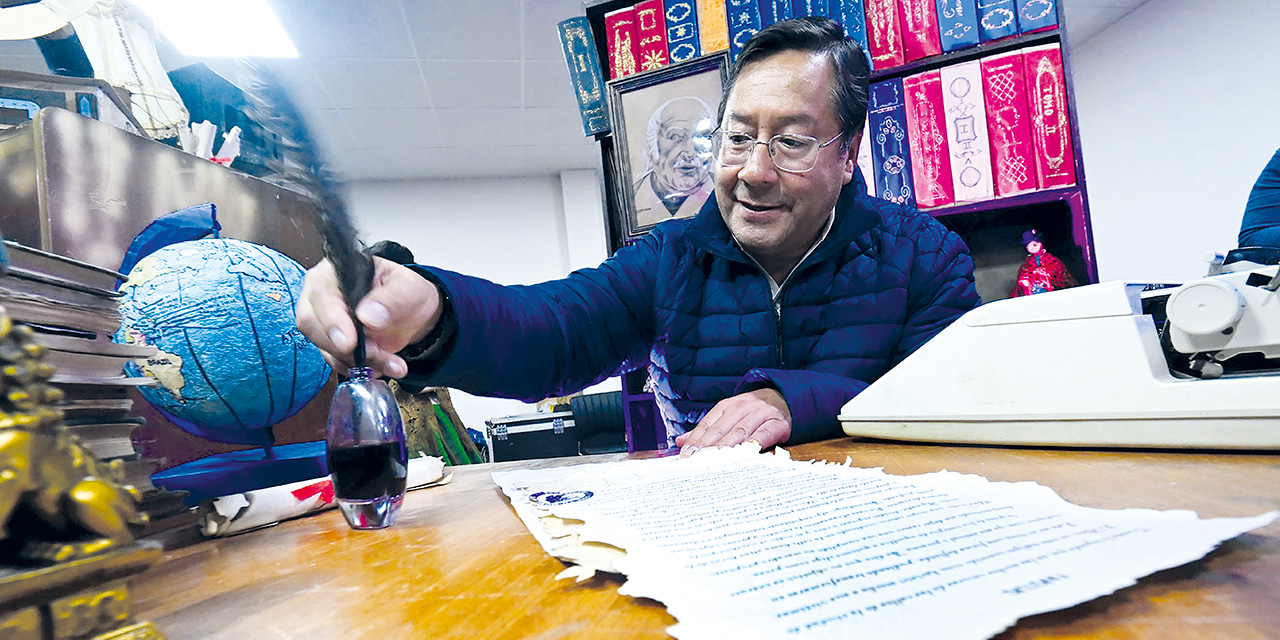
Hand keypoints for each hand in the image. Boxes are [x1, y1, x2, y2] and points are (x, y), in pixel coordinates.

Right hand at [295, 257, 441, 377]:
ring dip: (358, 361)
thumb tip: (367, 316)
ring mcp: (325, 321)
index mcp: (336, 271)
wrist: (414, 313)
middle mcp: (323, 295)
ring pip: (325, 347)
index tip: (349, 342)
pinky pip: (336, 361)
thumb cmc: (406, 292)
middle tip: (374, 352)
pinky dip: (360, 369)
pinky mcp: (333, 344)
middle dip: (343, 346)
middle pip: (311, 324)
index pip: (321, 294)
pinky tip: (382, 367)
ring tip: (390, 362)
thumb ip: (391, 298)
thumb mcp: (408, 288)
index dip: (331, 320)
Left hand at [674, 388, 791, 455]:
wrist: (785, 398)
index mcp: (727, 406)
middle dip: (707, 445)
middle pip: (722, 428)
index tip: (685, 453)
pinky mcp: (778, 423)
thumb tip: (681, 441)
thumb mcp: (729, 415)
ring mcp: (761, 414)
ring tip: (714, 460)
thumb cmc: (752, 411)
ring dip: (726, 446)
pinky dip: (754, 443)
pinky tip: (744, 454)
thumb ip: (706, 429)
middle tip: (695, 459)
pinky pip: (764, 434)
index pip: (708, 423)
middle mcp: (742, 407)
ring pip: (740, 431)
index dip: (696, 438)